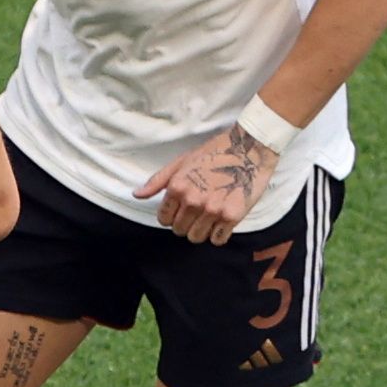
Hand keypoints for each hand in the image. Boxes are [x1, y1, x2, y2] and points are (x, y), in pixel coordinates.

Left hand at [135, 123, 274, 244]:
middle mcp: (193, 200)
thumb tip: (137, 194)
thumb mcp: (182, 161)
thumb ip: (158, 181)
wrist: (250, 147)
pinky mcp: (232, 216)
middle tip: (199, 210)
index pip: (163, 219)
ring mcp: (212, 209)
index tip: (182, 209)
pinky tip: (223, 219)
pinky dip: (219, 234)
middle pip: (179, 231)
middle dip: (186, 223)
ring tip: (210, 215)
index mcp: (178, 187)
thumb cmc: (215, 152)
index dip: (172, 215)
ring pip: (197, 238)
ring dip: (202, 230)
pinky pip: (218, 240)